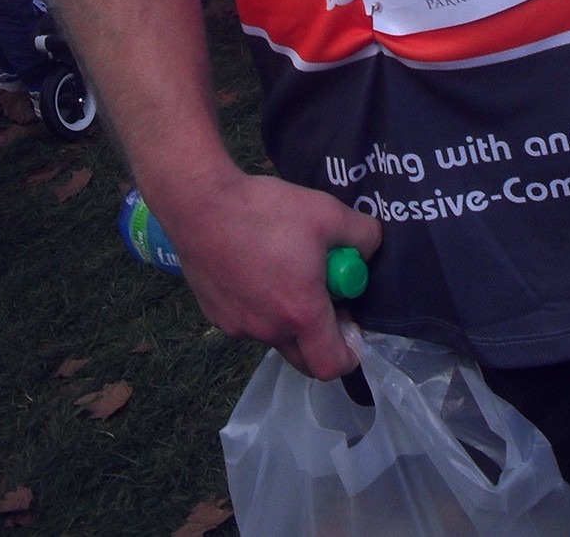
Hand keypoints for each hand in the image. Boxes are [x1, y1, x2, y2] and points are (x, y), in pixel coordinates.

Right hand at [153, 165, 381, 379]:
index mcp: (300, 313)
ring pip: (274, 335)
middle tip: (324, 297)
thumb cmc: (266, 210)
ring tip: (286, 269)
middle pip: (303, 357)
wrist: (199, 203)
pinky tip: (255, 266)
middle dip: (321, 338)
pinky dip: (260, 305)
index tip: (352, 329)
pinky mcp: (215, 315)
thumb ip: (363, 236)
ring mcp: (237, 326)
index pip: (332, 366)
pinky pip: (248, 321)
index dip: (350, 355)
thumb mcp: (328, 212)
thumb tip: (370, 250)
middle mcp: (268, 330)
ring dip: (288, 317)